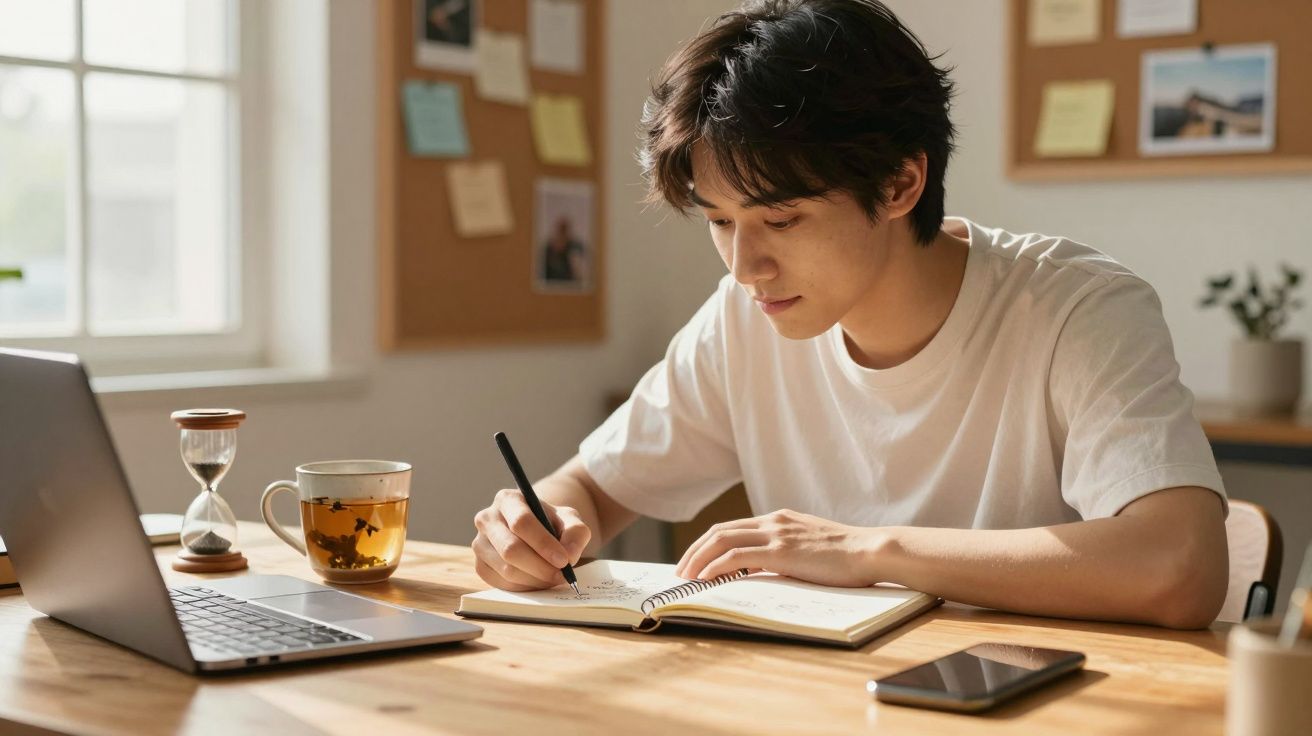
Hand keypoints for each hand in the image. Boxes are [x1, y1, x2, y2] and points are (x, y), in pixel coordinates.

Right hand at [472, 489, 591, 590]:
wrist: (534, 531)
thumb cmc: (551, 523)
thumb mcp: (569, 520)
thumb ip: (575, 532)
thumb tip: (569, 555)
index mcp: (508, 499)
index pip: (521, 522)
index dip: (543, 544)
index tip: (564, 560)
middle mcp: (487, 518)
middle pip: (511, 549)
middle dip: (540, 567)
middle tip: (561, 576)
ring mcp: (479, 543)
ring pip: (506, 569)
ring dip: (535, 579)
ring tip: (552, 577)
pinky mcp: (479, 565)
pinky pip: (501, 583)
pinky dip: (523, 587)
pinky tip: (537, 580)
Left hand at [675, 509, 884, 586]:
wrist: (870, 550)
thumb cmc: (848, 555)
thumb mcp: (811, 546)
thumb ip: (788, 550)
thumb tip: (767, 568)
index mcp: (780, 518)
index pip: (732, 527)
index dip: (707, 543)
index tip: (694, 561)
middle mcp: (773, 521)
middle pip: (718, 531)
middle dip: (694, 551)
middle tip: (681, 572)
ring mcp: (776, 534)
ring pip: (721, 541)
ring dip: (698, 559)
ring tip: (686, 579)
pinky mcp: (780, 552)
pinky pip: (736, 558)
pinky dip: (715, 567)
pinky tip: (705, 580)